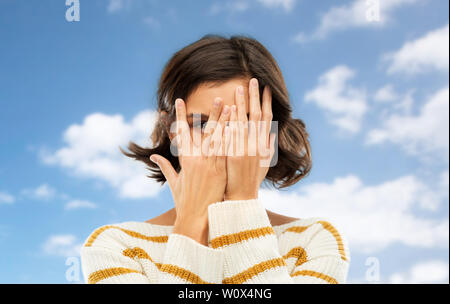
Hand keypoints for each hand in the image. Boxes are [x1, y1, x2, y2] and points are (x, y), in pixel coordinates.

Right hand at [150, 98, 230, 244]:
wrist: (196, 219)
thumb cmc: (184, 201)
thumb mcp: (174, 183)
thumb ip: (166, 167)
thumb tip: (154, 157)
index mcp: (185, 160)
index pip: (183, 133)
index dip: (181, 116)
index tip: (179, 101)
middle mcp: (198, 160)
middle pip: (207, 133)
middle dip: (213, 114)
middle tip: (219, 98)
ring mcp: (212, 166)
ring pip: (221, 140)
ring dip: (227, 123)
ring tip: (233, 108)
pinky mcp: (222, 173)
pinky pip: (229, 153)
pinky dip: (234, 140)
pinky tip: (240, 129)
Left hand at [224, 78, 275, 200]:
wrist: (243, 197)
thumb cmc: (252, 180)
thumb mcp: (264, 163)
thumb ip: (268, 146)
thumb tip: (271, 132)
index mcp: (263, 145)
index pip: (266, 119)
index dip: (266, 103)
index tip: (265, 88)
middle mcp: (256, 146)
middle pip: (256, 117)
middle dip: (255, 98)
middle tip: (252, 80)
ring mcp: (245, 151)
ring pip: (244, 123)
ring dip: (242, 105)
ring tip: (239, 89)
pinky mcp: (234, 157)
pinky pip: (233, 136)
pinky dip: (233, 123)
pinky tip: (230, 110)